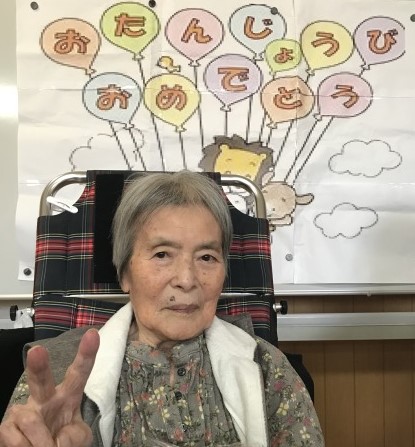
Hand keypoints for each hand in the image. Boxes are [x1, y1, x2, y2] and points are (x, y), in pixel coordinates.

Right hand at [0, 329, 98, 446]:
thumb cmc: (65, 443)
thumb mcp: (81, 439)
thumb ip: (76, 436)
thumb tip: (58, 436)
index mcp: (69, 396)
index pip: (79, 373)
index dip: (86, 354)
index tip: (93, 334)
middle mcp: (45, 399)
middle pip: (41, 379)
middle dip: (38, 365)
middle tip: (37, 351)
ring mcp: (23, 411)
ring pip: (31, 421)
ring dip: (42, 443)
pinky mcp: (6, 427)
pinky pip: (16, 439)